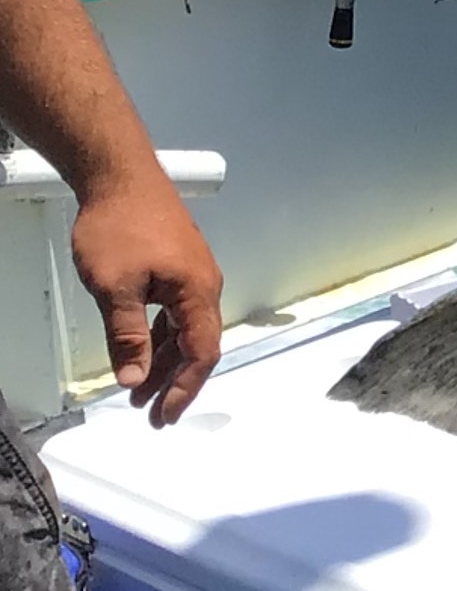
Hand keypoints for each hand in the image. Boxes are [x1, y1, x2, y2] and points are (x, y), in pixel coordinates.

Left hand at [70, 174, 221, 425]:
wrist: (120, 178)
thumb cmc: (119, 227)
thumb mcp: (115, 289)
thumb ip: (127, 337)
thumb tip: (133, 379)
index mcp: (197, 290)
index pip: (201, 352)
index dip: (184, 388)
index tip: (163, 416)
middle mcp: (204, 283)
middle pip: (197, 344)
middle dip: (175, 383)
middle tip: (150, 415)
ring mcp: (192, 273)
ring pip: (185, 329)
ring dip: (165, 362)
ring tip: (137, 391)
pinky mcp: (178, 265)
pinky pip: (176, 312)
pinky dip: (160, 337)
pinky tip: (141, 350)